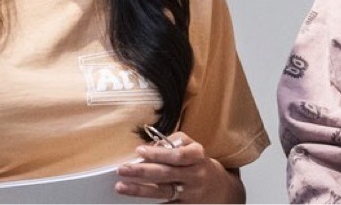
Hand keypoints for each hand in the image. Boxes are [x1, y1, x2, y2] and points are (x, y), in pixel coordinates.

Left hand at [115, 131, 244, 203]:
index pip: (177, 155)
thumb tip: (152, 145)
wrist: (220, 189)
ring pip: (163, 191)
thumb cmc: (199, 163)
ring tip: (121, 186)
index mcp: (197, 156)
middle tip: (123, 168)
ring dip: (140, 189)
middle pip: (166, 173)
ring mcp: (190, 192)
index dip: (158, 153)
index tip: (140, 150)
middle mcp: (195, 175)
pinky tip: (135, 200)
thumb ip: (174, 142)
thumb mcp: (192, 147)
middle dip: (142, 171)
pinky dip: (150, 203)